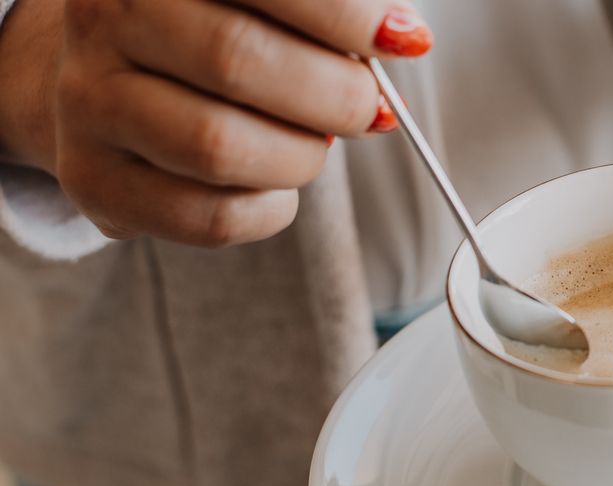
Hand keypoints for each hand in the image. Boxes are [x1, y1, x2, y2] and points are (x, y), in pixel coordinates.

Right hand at [0, 0, 431, 246]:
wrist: (106, 77)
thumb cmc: (207, 32)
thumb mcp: (261, 2)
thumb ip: (323, 14)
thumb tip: (402, 39)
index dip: (344, 17)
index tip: (404, 40)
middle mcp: (103, 21)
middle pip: (237, 60)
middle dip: (333, 94)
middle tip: (368, 107)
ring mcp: (89, 104)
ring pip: (219, 147)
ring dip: (300, 158)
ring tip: (313, 145)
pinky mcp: (96, 182)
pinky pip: (209, 217)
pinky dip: (269, 210)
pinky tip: (277, 186)